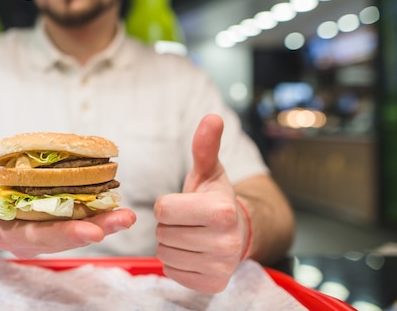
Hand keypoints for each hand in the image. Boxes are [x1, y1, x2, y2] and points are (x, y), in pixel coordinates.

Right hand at [0, 164, 136, 257]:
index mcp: (11, 233)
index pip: (38, 237)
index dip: (62, 236)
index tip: (88, 232)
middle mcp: (35, 234)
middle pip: (67, 234)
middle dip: (95, 229)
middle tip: (122, 221)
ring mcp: (50, 226)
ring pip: (79, 225)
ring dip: (105, 220)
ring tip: (129, 214)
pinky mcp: (60, 214)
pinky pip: (82, 212)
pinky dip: (101, 208)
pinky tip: (119, 200)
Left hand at [153, 114, 249, 292]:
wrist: (238, 232)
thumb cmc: (216, 199)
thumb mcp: (209, 171)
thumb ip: (205, 146)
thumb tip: (212, 117)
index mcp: (221, 210)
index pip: (164, 208)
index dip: (168, 204)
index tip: (184, 203)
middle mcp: (225, 241)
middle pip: (163, 232)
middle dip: (169, 224)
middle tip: (188, 220)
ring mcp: (220, 266)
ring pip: (164, 253)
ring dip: (171, 243)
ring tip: (190, 235)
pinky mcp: (212, 284)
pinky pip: (172, 272)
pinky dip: (176, 262)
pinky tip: (192, 252)